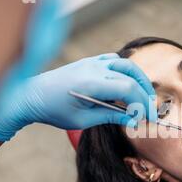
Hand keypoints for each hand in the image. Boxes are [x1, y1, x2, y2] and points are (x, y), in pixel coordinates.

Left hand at [0, 54, 157, 141]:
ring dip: (139, 79)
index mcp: (91, 83)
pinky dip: (126, 71)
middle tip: (150, 110)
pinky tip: (127, 83)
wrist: (31, 95)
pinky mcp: (89, 62)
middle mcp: (94, 68)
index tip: (148, 119)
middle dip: (145, 92)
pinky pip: (114, 61)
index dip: (142, 103)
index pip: (128, 88)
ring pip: (126, 64)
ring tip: (143, 97)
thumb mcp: (83, 120)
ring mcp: (92, 62)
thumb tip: (133, 120)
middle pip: (132, 74)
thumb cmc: (53, 110)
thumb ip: (110, 117)